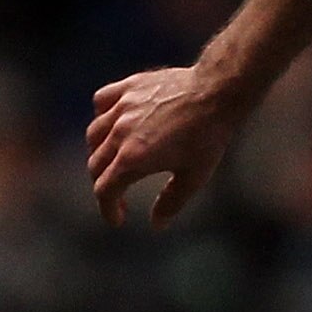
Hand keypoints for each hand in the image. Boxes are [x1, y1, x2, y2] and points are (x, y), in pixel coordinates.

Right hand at [86, 65, 244, 226]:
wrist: (216, 92)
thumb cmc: (208, 136)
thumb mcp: (194, 177)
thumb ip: (172, 202)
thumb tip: (157, 223)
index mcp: (132, 159)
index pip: (105, 190)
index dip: (108, 209)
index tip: (118, 219)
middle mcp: (119, 133)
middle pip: (96, 165)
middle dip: (105, 185)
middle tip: (120, 195)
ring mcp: (121, 108)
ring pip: (94, 135)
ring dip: (99, 153)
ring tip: (114, 161)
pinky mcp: (128, 87)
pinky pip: (102, 102)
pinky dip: (102, 116)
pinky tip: (113, 123)